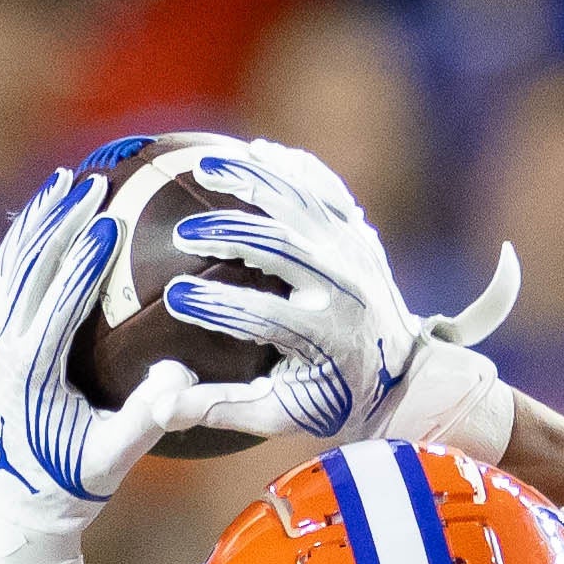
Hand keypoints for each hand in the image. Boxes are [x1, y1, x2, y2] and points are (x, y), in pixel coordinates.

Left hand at [0, 161, 245, 563]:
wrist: (16, 502)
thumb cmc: (72, 484)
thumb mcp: (114, 459)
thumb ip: (146, 418)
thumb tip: (180, 379)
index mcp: (33, 370)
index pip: (57, 300)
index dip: (82, 259)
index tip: (108, 222)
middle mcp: (6, 347)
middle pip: (29, 267)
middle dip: (58, 221)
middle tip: (88, 183)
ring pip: (12, 263)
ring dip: (39, 220)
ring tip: (64, 182)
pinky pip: (8, 277)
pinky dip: (26, 242)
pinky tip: (48, 216)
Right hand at [166, 136, 521, 460]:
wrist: (406, 377)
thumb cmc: (332, 400)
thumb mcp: (281, 414)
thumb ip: (221, 407)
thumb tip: (157, 408)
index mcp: (324, 338)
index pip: (261, 316)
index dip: (216, 305)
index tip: (175, 297)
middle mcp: (343, 290)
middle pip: (281, 249)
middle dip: (229, 235)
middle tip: (183, 234)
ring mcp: (355, 255)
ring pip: (302, 205)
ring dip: (254, 182)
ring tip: (206, 166)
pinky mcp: (360, 234)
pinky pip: (327, 190)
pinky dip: (296, 168)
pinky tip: (259, 150)